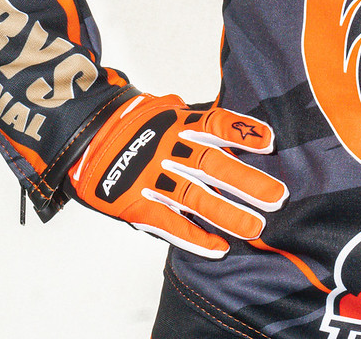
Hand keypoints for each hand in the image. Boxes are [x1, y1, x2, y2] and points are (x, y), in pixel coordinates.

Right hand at [67, 92, 287, 257]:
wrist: (82, 138)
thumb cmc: (133, 126)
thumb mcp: (164, 111)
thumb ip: (195, 121)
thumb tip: (235, 128)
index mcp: (176, 123)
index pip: (214, 125)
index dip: (241, 132)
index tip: (270, 142)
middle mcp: (165, 149)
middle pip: (211, 165)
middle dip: (246, 182)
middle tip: (277, 197)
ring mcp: (149, 177)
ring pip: (193, 197)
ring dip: (226, 214)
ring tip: (256, 227)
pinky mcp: (133, 203)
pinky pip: (167, 223)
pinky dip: (193, 237)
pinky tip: (218, 248)